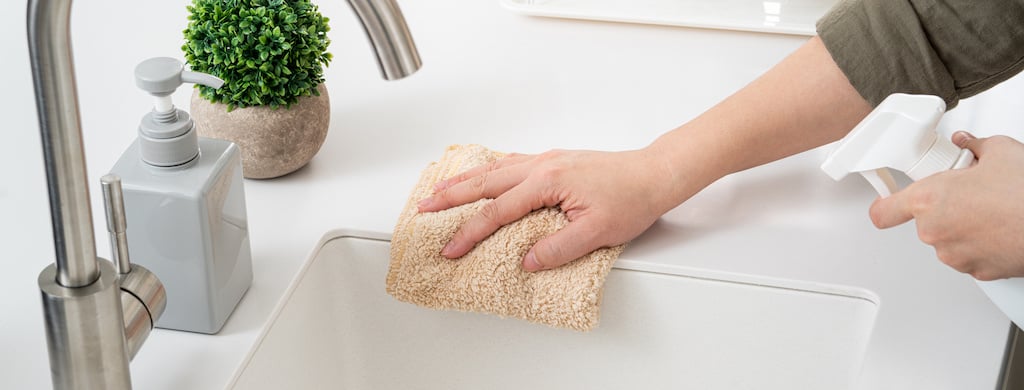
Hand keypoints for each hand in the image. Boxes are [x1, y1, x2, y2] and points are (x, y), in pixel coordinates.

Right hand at [416, 148, 684, 271]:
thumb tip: (526, 260)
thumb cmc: (631, 198)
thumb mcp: (596, 232)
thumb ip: (558, 247)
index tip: (451, 248)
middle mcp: (542, 165)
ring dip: (465, 180)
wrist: (654, 174)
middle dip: (451, 196)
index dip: (470, 232)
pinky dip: (487, 170)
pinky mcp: (554, 161)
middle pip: (485, 182)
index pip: (498, 211)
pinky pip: (510, 163)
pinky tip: (481, 175)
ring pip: (494, 169)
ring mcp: (546, 160)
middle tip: (423, 207)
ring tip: (440, 189)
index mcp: (547, 181)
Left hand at [869, 132, 1023, 279]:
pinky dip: (980, 244)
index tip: (887, 199)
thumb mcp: (1001, 152)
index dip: (885, 204)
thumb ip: (975, 146)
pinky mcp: (977, 272)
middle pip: (925, 220)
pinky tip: (1001, 228)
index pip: (883, 211)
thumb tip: (969, 143)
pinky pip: (969, 254)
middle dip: (945, 207)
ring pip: (948, 238)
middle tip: (971, 193)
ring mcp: (955, 255)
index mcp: (930, 200)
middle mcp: (936, 232)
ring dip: (963, 226)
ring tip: (993, 210)